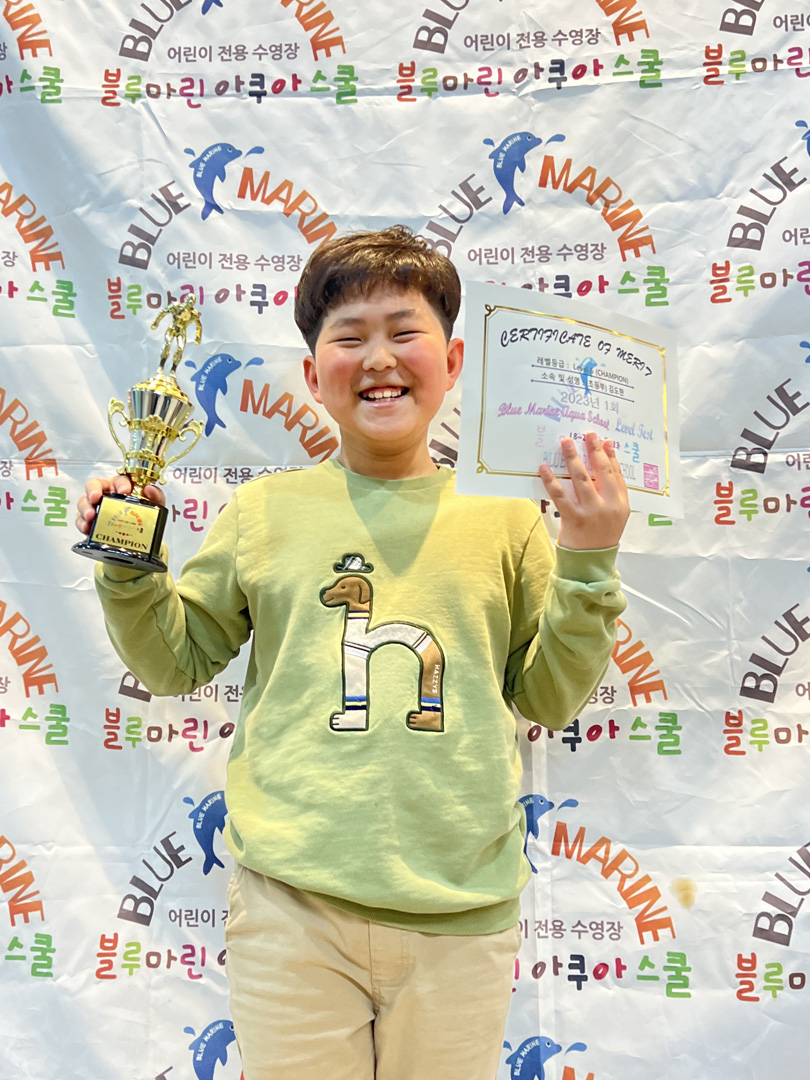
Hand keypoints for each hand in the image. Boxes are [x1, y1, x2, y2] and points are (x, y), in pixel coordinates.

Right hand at [75, 474, 165, 535]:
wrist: (138, 537)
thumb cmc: (143, 515)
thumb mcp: (153, 506)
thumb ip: (156, 496)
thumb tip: (150, 489)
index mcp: (121, 486)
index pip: (119, 479)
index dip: (121, 483)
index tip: (124, 491)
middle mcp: (106, 493)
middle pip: (94, 485)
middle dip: (93, 490)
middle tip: (96, 498)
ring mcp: (94, 507)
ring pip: (84, 502)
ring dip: (86, 508)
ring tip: (91, 516)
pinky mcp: (88, 521)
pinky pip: (80, 520)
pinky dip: (82, 524)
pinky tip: (87, 528)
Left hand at [538, 433, 629, 549]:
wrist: (591, 562)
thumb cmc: (601, 536)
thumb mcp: (614, 516)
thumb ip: (611, 494)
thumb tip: (602, 467)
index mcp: (621, 504)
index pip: (617, 474)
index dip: (611, 456)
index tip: (605, 441)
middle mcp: (608, 506)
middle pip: (602, 472)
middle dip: (594, 450)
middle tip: (587, 434)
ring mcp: (591, 512)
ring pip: (581, 479)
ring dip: (572, 458)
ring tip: (565, 442)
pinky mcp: (573, 518)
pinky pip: (560, 495)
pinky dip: (551, 480)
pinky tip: (544, 468)